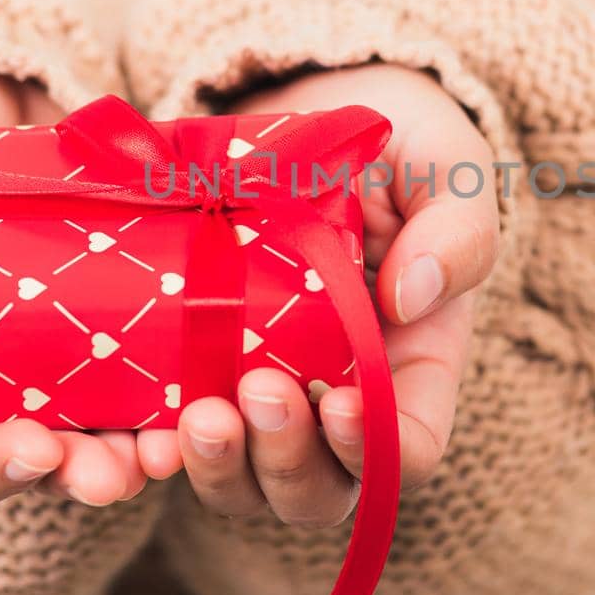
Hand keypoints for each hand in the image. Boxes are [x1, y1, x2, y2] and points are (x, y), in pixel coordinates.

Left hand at [135, 64, 499, 527]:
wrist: (302, 106)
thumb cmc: (392, 144)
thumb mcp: (445, 164)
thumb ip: (456, 226)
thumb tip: (410, 298)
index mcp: (409, 364)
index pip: (405, 449)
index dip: (372, 449)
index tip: (341, 400)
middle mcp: (335, 399)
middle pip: (317, 488)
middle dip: (286, 461)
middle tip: (257, 391)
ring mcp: (261, 392)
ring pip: (242, 483)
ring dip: (219, 468)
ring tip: (194, 416)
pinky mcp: (195, 371)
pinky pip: (171, 441)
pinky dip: (153, 451)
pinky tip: (138, 426)